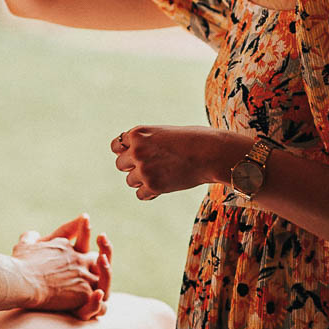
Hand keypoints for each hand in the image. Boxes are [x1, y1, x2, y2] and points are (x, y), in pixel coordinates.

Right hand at [11, 215, 107, 316]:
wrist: (22, 280)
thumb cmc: (20, 264)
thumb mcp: (24, 245)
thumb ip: (30, 238)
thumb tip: (33, 234)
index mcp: (65, 246)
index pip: (80, 245)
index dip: (79, 255)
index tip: (76, 263)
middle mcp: (78, 259)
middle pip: (96, 260)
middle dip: (97, 267)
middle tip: (92, 278)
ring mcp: (83, 275)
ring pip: (102, 280)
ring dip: (100, 286)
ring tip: (95, 296)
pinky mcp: (84, 292)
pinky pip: (99, 301)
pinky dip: (97, 306)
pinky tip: (92, 310)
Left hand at [111, 125, 245, 199]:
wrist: (212, 153)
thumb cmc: (193, 139)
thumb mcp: (163, 133)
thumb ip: (145, 142)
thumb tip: (130, 156)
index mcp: (137, 133)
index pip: (116, 146)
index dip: (127, 152)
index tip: (139, 155)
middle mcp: (136, 150)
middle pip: (120, 165)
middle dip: (133, 167)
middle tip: (153, 166)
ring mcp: (143, 169)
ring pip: (130, 181)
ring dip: (142, 181)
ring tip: (163, 174)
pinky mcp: (153, 186)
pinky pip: (140, 195)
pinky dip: (150, 193)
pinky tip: (163, 186)